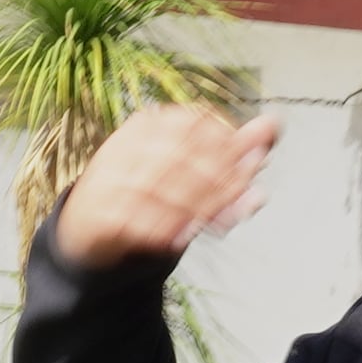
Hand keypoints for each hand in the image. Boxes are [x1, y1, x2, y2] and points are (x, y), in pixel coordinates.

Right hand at [47, 104, 280, 264]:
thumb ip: (232, 151)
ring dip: (194, 208)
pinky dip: (161, 229)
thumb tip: (272, 125)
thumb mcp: (192, 171)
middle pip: (180, 155)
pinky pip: (133, 218)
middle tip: (242, 204)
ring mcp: (107, 175)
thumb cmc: (150, 194)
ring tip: (218, 226)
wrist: (90, 229)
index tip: (252, 170)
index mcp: (150, 123)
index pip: (195, 124)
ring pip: (159, 187)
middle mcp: (125, 143)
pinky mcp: (95, 210)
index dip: (228, 146)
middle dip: (217, 181)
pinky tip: (180, 239)